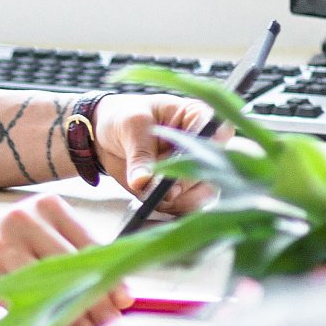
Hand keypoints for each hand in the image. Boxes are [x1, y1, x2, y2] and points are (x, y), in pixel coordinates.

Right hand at [0, 195, 126, 325]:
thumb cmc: (2, 249)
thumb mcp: (38, 237)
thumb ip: (73, 255)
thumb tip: (117, 292)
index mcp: (46, 206)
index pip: (88, 242)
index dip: (110, 274)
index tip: (124, 299)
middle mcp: (24, 218)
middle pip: (72, 264)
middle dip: (95, 297)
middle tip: (109, 320)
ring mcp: (3, 243)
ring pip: (51, 283)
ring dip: (73, 310)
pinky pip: (24, 298)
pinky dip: (44, 315)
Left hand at [87, 93, 219, 209]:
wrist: (107, 135)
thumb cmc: (124, 116)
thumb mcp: (130, 126)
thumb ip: (140, 154)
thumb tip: (143, 181)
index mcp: (200, 117)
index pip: (219, 135)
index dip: (206, 153)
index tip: (181, 165)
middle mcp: (206, 147)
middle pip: (213, 172)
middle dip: (185, 185)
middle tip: (162, 190)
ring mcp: (195, 172)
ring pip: (202, 196)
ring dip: (177, 201)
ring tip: (150, 194)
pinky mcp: (181, 192)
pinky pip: (184, 208)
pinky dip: (168, 209)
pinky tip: (151, 203)